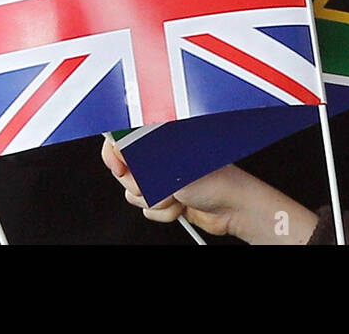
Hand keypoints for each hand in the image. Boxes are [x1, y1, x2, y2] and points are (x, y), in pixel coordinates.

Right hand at [101, 137, 317, 243]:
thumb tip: (116, 143)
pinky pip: (147, 210)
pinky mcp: (167, 198)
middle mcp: (161, 155)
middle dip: (140, 183)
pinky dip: (163, 212)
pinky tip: (182, 205)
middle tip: (160, 181)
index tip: (119, 165)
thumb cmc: (214, 179)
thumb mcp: (170, 162)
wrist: (234, 208)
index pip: (122, 137)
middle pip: (124, 171)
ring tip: (177, 193)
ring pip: (134, 195)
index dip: (115, 153)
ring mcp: (163, 178)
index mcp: (163, 135)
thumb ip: (140, 153)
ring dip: (156, 200)